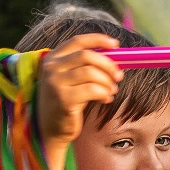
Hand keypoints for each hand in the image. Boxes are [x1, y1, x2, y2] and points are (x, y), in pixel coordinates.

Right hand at [36, 33, 124, 149]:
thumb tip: (115, 56)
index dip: (98, 40)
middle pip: (86, 56)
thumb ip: (85, 65)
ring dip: (107, 81)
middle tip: (119, 76)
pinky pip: (92, 90)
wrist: (50, 129)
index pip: (77, 41)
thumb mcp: (70, 79)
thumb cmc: (66, 101)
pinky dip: (104, 93)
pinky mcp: (64, 100)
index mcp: (52, 58)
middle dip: (107, 65)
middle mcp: (51, 68)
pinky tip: (106, 99)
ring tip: (112, 90)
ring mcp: (55, 84)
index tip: (116, 44)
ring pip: (91, 73)